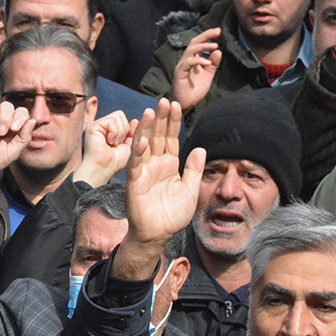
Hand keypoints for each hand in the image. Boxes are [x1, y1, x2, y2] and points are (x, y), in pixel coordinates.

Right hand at [73, 110, 133, 187]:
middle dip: (124, 131)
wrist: (104, 169)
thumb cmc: (115, 161)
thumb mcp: (129, 145)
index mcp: (108, 128)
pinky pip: (111, 121)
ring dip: (119, 133)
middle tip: (116, 144)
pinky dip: (114, 133)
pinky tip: (108, 142)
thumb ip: (132, 132)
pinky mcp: (93, 126)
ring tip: (112, 143)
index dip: (126, 130)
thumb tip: (135, 120)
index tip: (120, 144)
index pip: (122, 118)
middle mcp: (101, 125)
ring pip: (117, 116)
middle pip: (120, 115)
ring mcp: (96, 124)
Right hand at [112, 100, 204, 279]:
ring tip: (150, 111)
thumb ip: (194, 170)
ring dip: (147, 129)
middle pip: (158, 137)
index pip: (171, 139)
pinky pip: (136, 164)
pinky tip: (143, 139)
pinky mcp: (135, 182)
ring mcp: (144, 172)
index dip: (173, 123)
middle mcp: (156, 164)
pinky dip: (138, 151)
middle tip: (164, 101)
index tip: (175, 106)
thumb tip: (200, 148)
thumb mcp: (190, 190)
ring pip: (145, 145)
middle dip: (161, 119)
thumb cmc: (173, 216)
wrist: (158, 235)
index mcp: (169, 165)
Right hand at [170, 28, 221, 110]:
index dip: (208, 36)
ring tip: (215, 45)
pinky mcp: (179, 73)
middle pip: (194, 42)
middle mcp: (186, 60)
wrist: (185, 105)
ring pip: (190, 50)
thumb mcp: (208, 76)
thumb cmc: (194, 91)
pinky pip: (188, 63)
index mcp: (193, 60)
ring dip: (203, 46)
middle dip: (206, 35)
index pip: (199, 43)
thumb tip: (218, 51)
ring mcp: (182, 66)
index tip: (218, 31)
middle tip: (217, 31)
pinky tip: (208, 62)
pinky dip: (198, 60)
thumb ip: (213, 64)